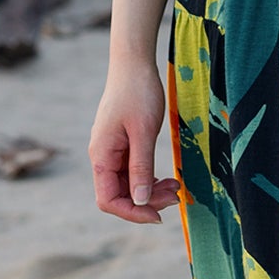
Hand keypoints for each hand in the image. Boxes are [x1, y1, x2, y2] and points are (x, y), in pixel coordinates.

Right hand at [88, 58, 181, 221]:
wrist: (134, 64)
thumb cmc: (138, 93)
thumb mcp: (144, 132)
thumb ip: (141, 168)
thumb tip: (142, 201)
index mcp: (102, 155)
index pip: (108, 200)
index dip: (133, 213)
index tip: (159, 214)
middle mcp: (102, 157)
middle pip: (119, 195)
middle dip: (147, 202)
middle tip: (177, 196)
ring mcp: (111, 151)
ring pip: (127, 185)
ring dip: (151, 191)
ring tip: (176, 187)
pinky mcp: (122, 145)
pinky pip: (132, 172)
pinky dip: (149, 178)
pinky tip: (167, 178)